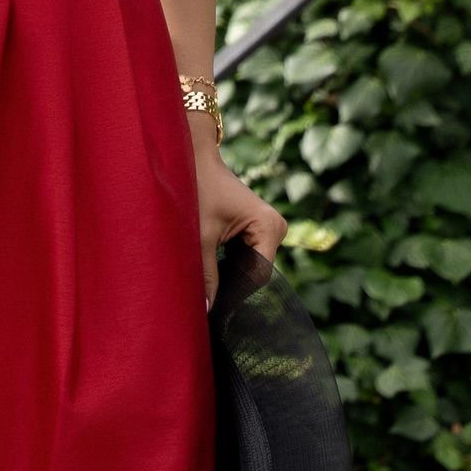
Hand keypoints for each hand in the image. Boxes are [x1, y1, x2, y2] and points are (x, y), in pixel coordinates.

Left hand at [191, 132, 288, 310]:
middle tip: (205, 297)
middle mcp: (277, 227)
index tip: (215, 309)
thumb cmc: (197, 188)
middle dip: (232, 284)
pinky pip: (248, 256)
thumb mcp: (199, 236)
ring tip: (206, 282)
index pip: (257, 276)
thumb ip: (206, 274)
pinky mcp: (260, 228)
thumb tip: (207, 311)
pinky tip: (212, 268)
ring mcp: (270, 228)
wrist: (194, 158)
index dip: (236, 294)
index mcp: (269, 226)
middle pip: (255, 272)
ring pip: (250, 266)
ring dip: (230, 274)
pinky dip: (231, 263)